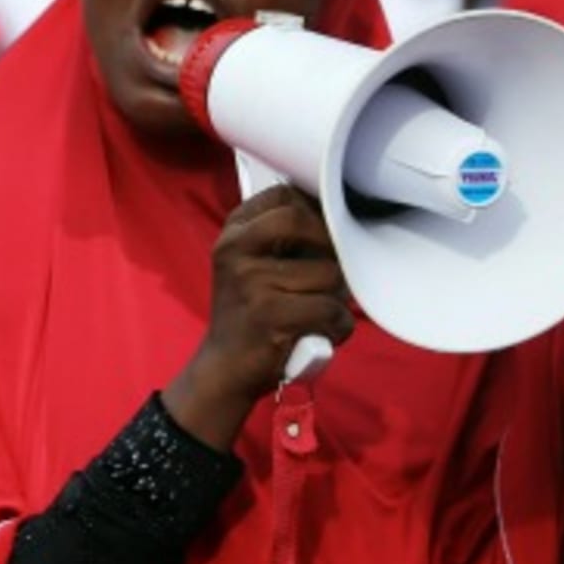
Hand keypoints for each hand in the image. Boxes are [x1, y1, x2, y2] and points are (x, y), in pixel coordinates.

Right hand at [163, 186, 354, 449]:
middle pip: (304, 221)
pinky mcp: (270, 315)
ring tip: (323, 311)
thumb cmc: (250, 312)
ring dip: (338, 296)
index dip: (315, 209)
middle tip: (332, 272)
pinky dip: (338, 325)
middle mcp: (236, 249)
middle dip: (330, 247)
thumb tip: (336, 210)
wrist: (225, 368)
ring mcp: (251, 281)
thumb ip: (284, 235)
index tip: (326, 231)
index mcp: (233, 231)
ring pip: (329, 272)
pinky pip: (330, 310)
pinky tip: (323, 333)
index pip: (284, 194)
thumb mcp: (252, 263)